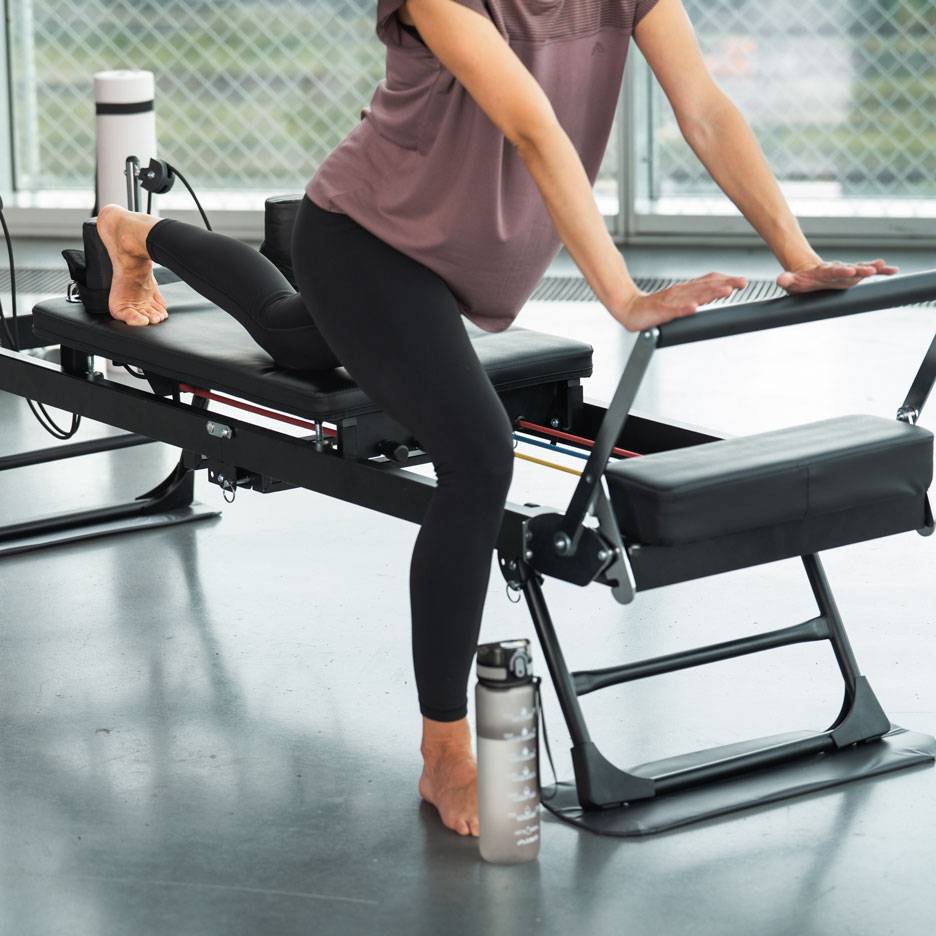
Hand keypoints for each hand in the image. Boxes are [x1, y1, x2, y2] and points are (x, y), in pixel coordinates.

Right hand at [612, 272, 747, 331]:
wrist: (629, 308)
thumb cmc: (654, 306)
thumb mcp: (679, 300)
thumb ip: (697, 296)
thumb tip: (719, 291)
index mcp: (686, 289)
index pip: (708, 281)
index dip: (725, 280)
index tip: (742, 281)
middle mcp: (680, 291)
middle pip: (705, 286)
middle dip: (724, 284)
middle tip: (741, 283)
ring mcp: (670, 301)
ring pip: (693, 296)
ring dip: (710, 293)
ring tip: (725, 292)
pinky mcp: (660, 311)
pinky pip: (674, 311)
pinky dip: (684, 309)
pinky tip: (694, 308)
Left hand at [777, 258, 898, 293]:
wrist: (807, 272)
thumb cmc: (800, 280)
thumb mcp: (791, 282)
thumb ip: (787, 279)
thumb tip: (780, 279)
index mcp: (823, 272)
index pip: (832, 270)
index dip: (840, 270)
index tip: (849, 269)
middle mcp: (837, 269)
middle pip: (849, 268)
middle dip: (859, 269)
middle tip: (870, 269)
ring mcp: (846, 271)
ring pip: (860, 268)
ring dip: (871, 267)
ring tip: (884, 267)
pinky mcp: (852, 274)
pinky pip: (867, 270)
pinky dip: (880, 271)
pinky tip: (893, 270)